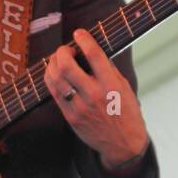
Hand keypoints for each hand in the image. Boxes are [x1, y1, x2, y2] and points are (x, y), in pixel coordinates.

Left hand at [45, 29, 148, 165]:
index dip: (83, 39)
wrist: (123, 144)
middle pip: (67, 65)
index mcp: (111, 84)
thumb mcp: (124, 87)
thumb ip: (108, 69)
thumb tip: (91, 51)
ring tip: (57, 60)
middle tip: (65, 49)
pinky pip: (54, 93)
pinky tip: (55, 74)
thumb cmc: (125, 112)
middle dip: (62, 52)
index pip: (94, 55)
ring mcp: (80, 107)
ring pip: (56, 78)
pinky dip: (51, 79)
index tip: (79, 33)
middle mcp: (94, 95)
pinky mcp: (70, 117)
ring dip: (53, 64)